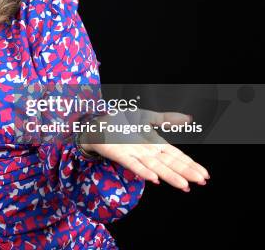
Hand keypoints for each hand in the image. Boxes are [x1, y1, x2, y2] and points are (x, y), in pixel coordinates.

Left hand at [81, 109, 209, 191]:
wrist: (98, 124)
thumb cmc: (122, 123)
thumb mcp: (147, 117)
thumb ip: (166, 119)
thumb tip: (189, 118)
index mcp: (155, 144)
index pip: (176, 156)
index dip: (190, 165)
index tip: (205, 175)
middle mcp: (148, 152)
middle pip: (170, 164)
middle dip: (186, 172)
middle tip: (202, 182)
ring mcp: (135, 155)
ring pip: (156, 167)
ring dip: (170, 176)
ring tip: (184, 185)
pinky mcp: (120, 155)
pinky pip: (133, 164)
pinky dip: (143, 171)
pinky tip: (154, 179)